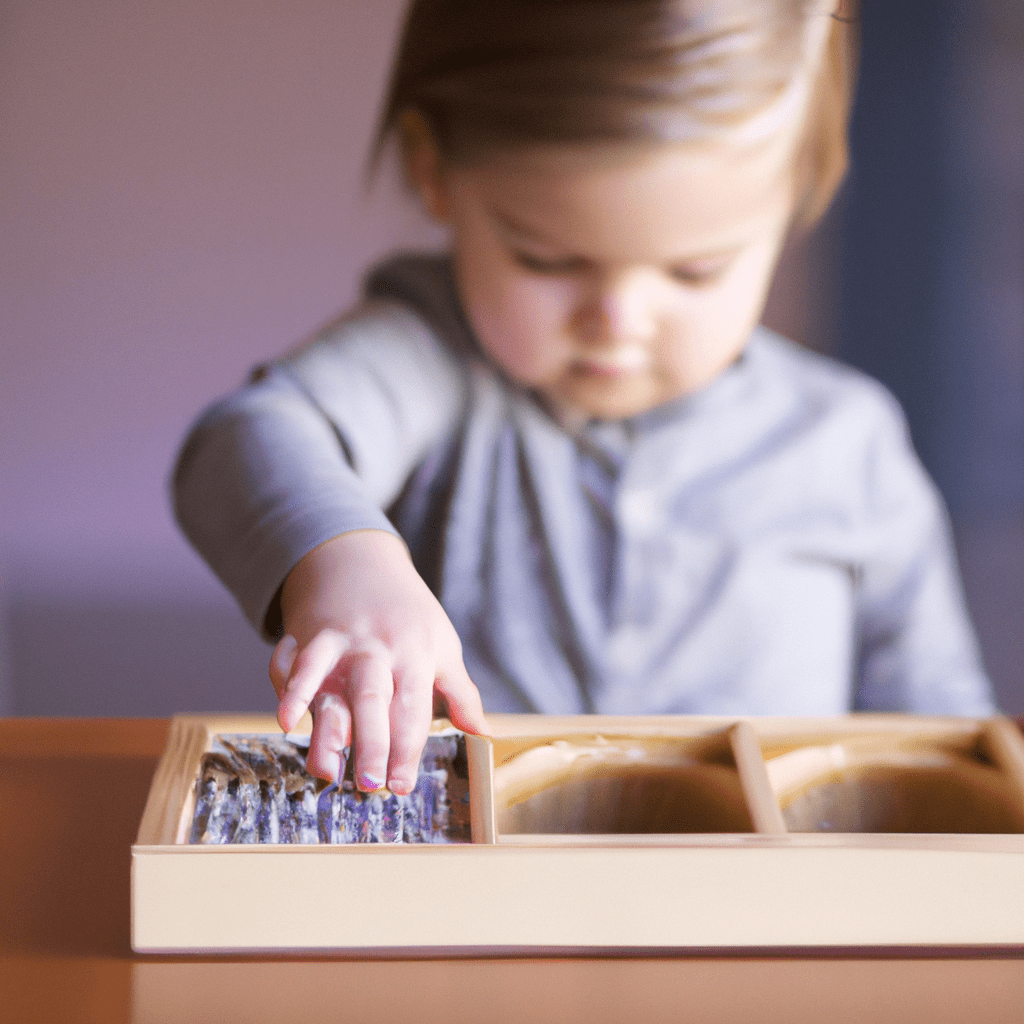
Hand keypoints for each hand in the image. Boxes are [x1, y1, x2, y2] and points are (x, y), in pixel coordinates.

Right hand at [268, 530, 487, 793]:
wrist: (359, 562)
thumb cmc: (407, 615)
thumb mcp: (442, 645)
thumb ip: (461, 693)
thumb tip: (484, 734)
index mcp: (414, 655)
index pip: (413, 708)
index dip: (407, 749)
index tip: (402, 787)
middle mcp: (376, 651)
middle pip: (374, 700)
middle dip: (373, 743)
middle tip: (371, 784)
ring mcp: (339, 644)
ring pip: (331, 687)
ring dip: (327, 729)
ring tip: (326, 771)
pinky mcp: (308, 639)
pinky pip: (296, 665)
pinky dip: (288, 690)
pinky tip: (286, 721)